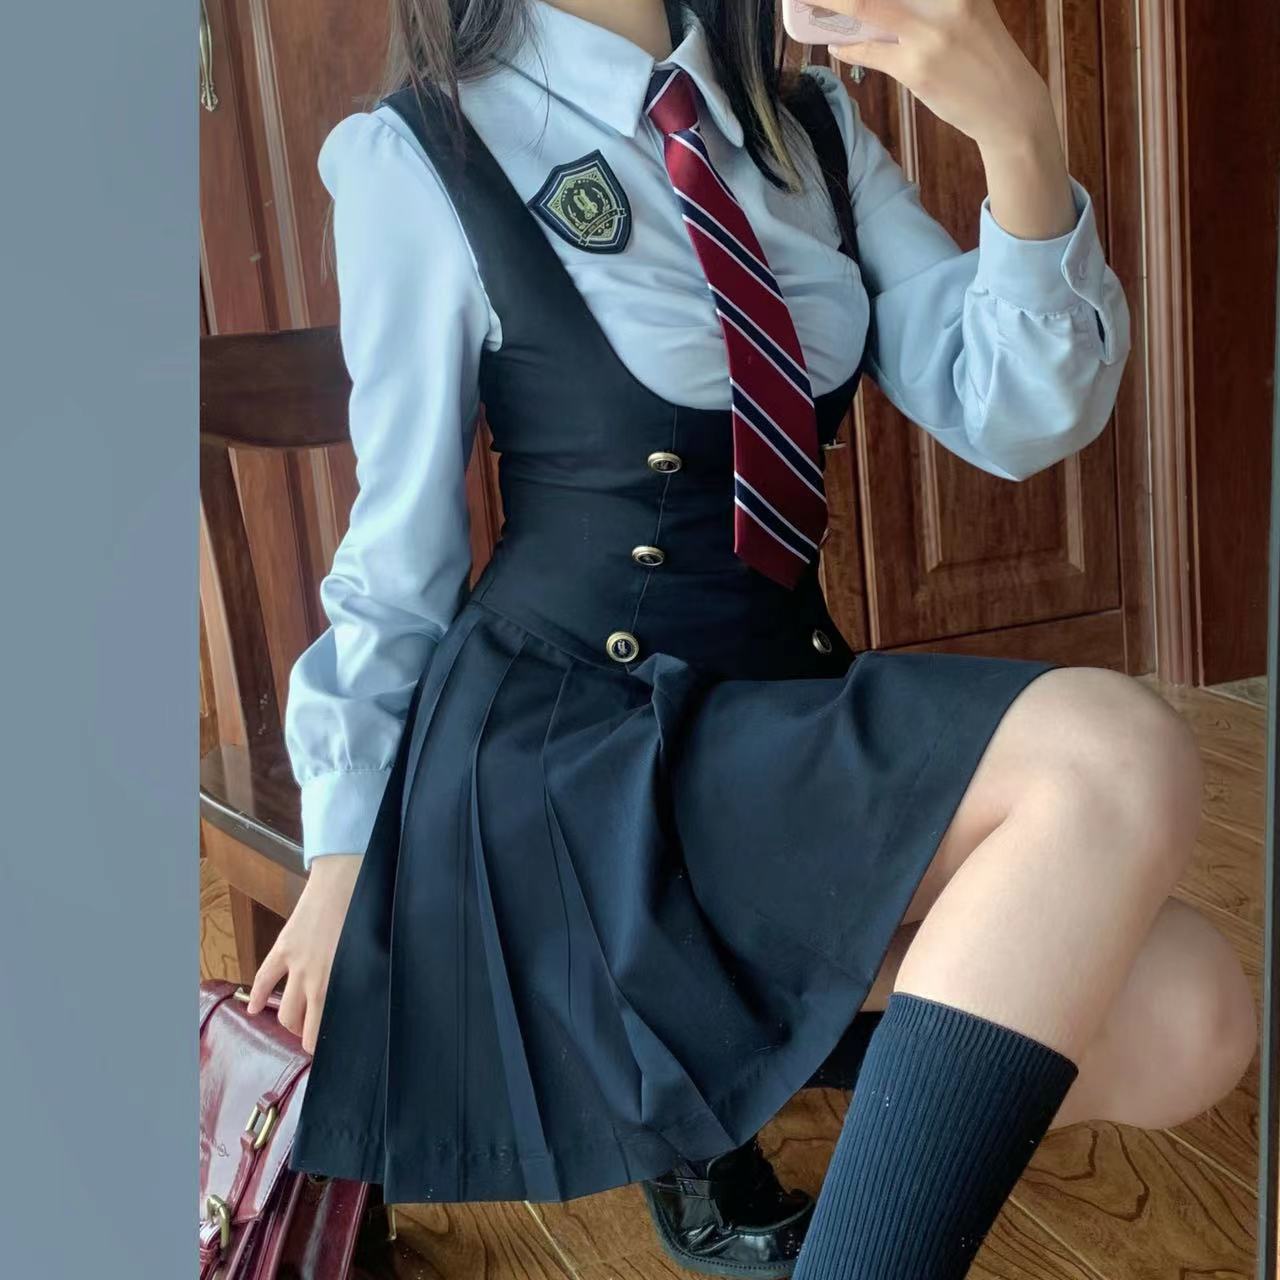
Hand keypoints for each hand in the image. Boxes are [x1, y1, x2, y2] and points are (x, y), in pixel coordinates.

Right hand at [245, 853, 362, 1053]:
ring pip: (284, 1011)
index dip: (327, 1043)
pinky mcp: (282, 949)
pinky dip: (256, 997)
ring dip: (288, 1023)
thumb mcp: (371, 952)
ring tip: (295, 1026)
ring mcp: (295, 966)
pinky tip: (253, 1011)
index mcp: (339, 983)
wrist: (344, 880)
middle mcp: (315, 981)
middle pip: (303, 1025)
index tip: (334, 1049)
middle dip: (308, 1039)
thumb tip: (368, 999)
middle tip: (315, 1040)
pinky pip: (263, 979)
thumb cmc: (367, 913)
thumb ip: (363, 978)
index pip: (326, 1027)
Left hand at [826, 0, 1076, 240]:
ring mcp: (929, 34)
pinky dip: (847, 46)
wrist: (1009, 106)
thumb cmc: (986, 57)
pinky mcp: (917, 68)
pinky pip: (869, 51)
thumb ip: (934, 2)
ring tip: (809, 3)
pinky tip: (835, 43)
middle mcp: (946, 0)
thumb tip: (887, 6)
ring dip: (832, 3)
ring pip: (867, 7)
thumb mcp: (968, 12)